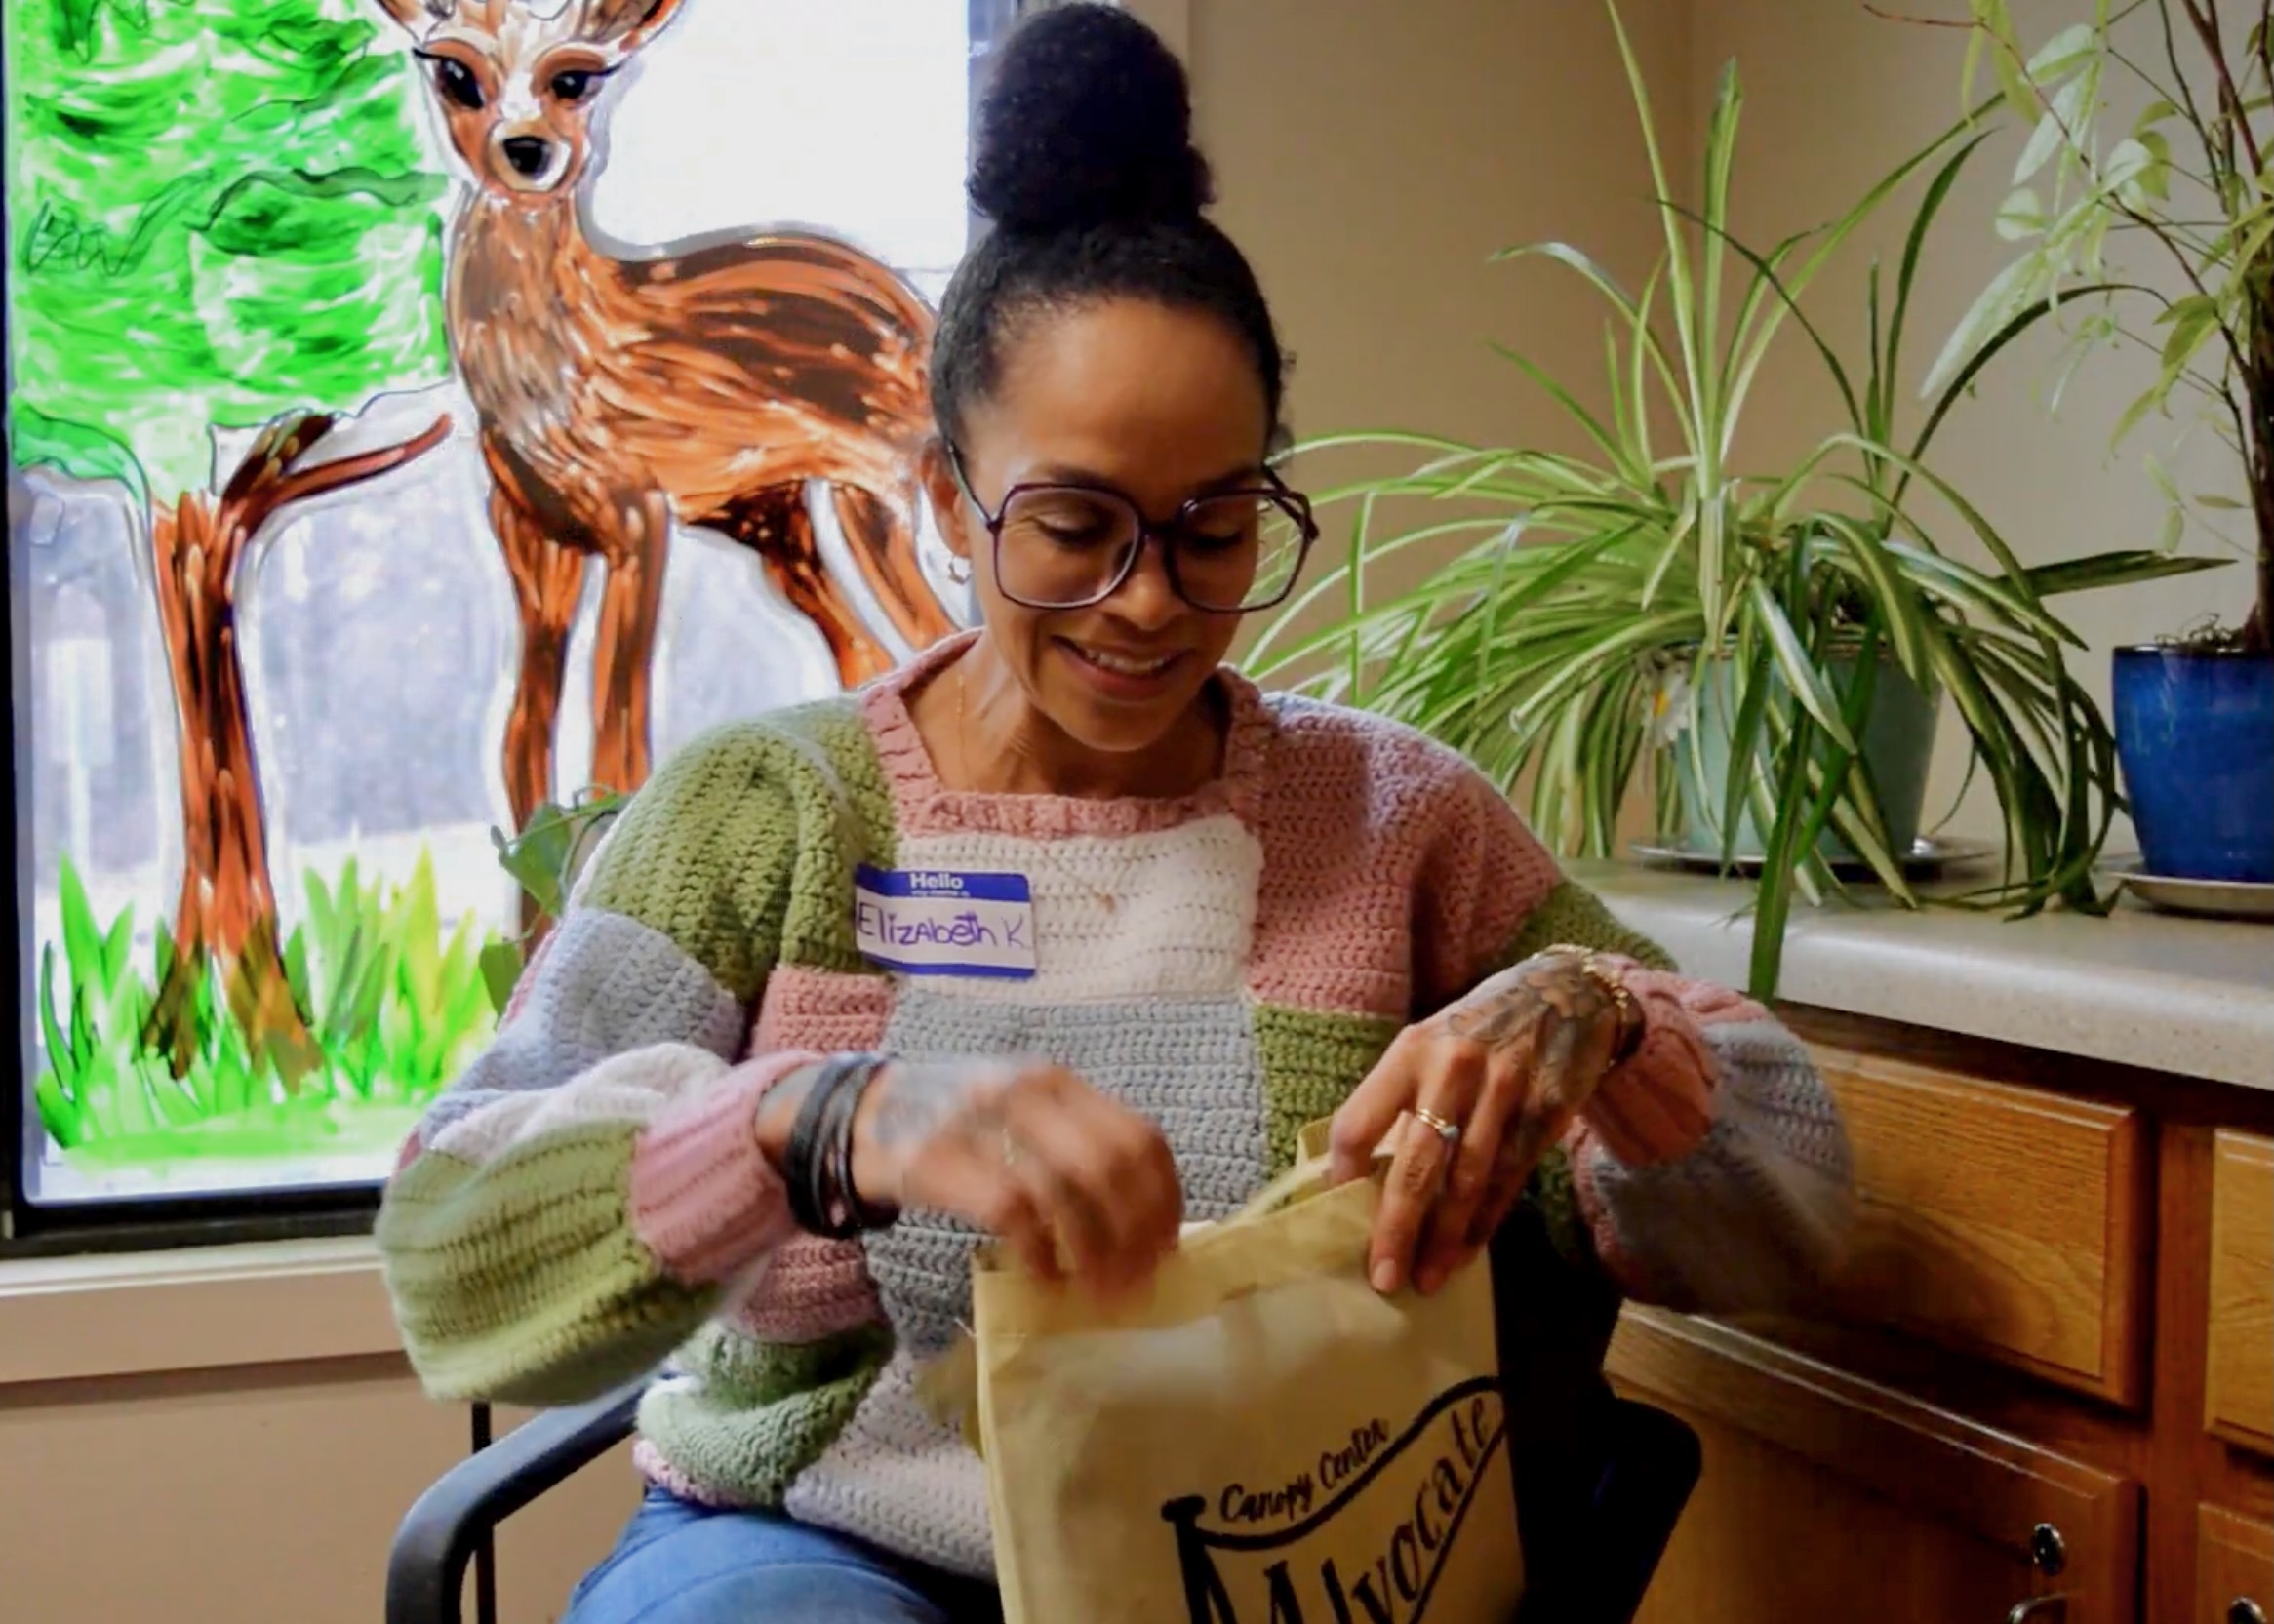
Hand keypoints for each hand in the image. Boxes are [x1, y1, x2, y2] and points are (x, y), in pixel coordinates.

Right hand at [787, 1057, 1183, 1295]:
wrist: (861, 1115)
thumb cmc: (954, 1125)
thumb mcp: (1023, 1118)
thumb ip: (1076, 1147)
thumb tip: (1144, 1222)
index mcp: (1056, 1083)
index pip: (1139, 1137)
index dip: (1163, 1201)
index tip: (1165, 1250)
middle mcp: (1025, 1093)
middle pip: (1111, 1165)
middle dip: (1134, 1234)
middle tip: (1136, 1284)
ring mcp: (982, 1122)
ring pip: (1066, 1189)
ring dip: (1092, 1252)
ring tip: (1097, 1292)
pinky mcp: (941, 1159)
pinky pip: (1012, 1210)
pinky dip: (1038, 1252)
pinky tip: (1044, 1278)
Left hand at [1328, 950, 1633, 1296]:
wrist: (1563, 995)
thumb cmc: (1477, 1030)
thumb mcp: (1430, 1045)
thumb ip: (1400, 1098)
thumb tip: (1363, 1177)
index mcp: (1409, 1051)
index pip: (1360, 1122)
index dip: (1345, 1174)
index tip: (1339, 1214)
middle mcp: (1453, 1068)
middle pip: (1416, 1163)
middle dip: (1397, 1228)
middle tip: (1383, 1277)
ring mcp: (1504, 1089)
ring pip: (1467, 1180)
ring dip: (1445, 1237)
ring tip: (1427, 1277)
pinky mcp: (1546, 1110)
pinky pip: (1509, 1177)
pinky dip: (1486, 1220)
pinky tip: (1468, 1250)